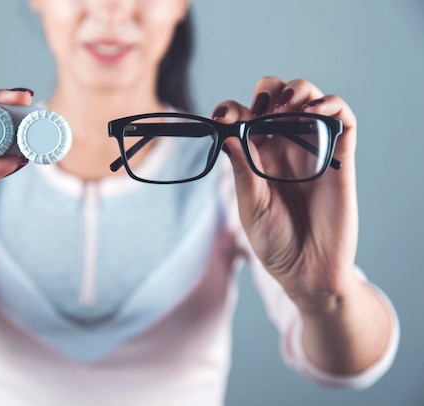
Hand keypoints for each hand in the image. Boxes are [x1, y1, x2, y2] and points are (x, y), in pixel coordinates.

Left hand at [213, 76, 358, 311]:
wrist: (308, 270)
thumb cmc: (275, 241)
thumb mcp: (251, 206)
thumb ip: (243, 170)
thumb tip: (226, 132)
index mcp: (255, 156)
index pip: (243, 117)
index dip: (231, 110)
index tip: (222, 118)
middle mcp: (283, 147)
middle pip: (275, 98)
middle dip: (267, 91)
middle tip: (262, 110)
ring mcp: (312, 149)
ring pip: (308, 99)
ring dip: (297, 90)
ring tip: (285, 106)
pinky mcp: (340, 157)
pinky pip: (342, 119)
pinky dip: (331, 104)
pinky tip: (315, 109)